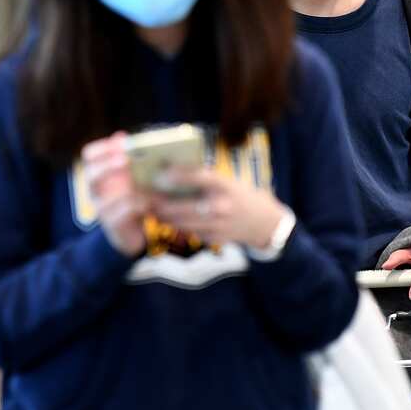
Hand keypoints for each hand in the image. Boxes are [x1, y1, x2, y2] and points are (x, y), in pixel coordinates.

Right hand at [82, 133, 148, 257]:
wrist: (134, 232)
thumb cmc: (134, 198)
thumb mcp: (133, 176)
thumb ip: (129, 157)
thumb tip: (122, 135)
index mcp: (99, 174)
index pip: (89, 155)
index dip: (103, 147)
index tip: (123, 142)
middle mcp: (95, 191)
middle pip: (92, 173)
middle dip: (109, 165)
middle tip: (127, 160)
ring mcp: (102, 209)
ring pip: (108, 197)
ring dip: (129, 189)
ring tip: (147, 183)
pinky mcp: (113, 225)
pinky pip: (123, 213)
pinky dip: (139, 205)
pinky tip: (153, 202)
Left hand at [150, 167, 284, 248]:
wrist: (264, 222)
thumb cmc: (240, 196)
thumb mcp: (229, 181)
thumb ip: (205, 178)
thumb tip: (172, 170)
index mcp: (226, 186)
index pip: (200, 177)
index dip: (178, 175)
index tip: (160, 173)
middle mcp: (222, 206)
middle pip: (183, 207)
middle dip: (162, 204)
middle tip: (146, 198)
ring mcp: (219, 225)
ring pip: (182, 223)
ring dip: (165, 217)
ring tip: (152, 209)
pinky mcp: (216, 239)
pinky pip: (190, 232)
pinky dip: (178, 226)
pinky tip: (169, 220)